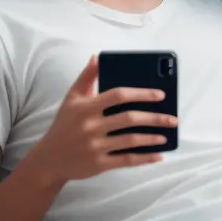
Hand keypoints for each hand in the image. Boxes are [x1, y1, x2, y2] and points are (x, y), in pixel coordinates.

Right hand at [29, 56, 176, 183]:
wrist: (48, 159)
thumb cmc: (64, 123)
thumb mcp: (72, 97)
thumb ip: (87, 76)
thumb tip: (97, 57)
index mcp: (88, 107)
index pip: (119, 95)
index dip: (141, 93)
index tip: (161, 94)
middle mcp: (91, 126)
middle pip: (129, 119)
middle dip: (155, 118)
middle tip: (173, 118)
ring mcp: (95, 147)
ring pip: (130, 140)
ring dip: (152, 138)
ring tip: (166, 135)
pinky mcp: (98, 165)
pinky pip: (125, 160)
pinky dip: (144, 158)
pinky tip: (158, 155)